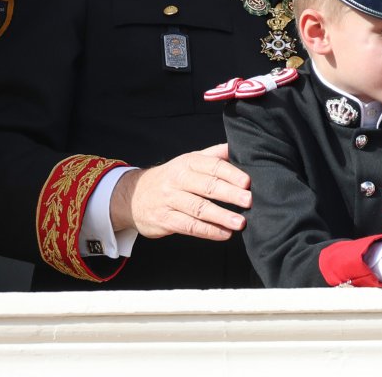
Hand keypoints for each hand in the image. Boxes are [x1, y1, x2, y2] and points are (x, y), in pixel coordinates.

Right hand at [110, 143, 251, 240]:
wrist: (132, 195)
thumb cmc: (171, 177)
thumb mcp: (188, 161)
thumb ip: (213, 155)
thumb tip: (239, 146)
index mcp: (188, 163)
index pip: (212, 166)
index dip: (231, 173)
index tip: (248, 182)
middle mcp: (178, 179)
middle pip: (207, 186)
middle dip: (230, 194)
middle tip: (249, 200)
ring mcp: (170, 200)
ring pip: (199, 208)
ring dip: (221, 216)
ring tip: (240, 222)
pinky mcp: (165, 219)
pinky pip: (189, 226)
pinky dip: (208, 231)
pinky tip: (225, 234)